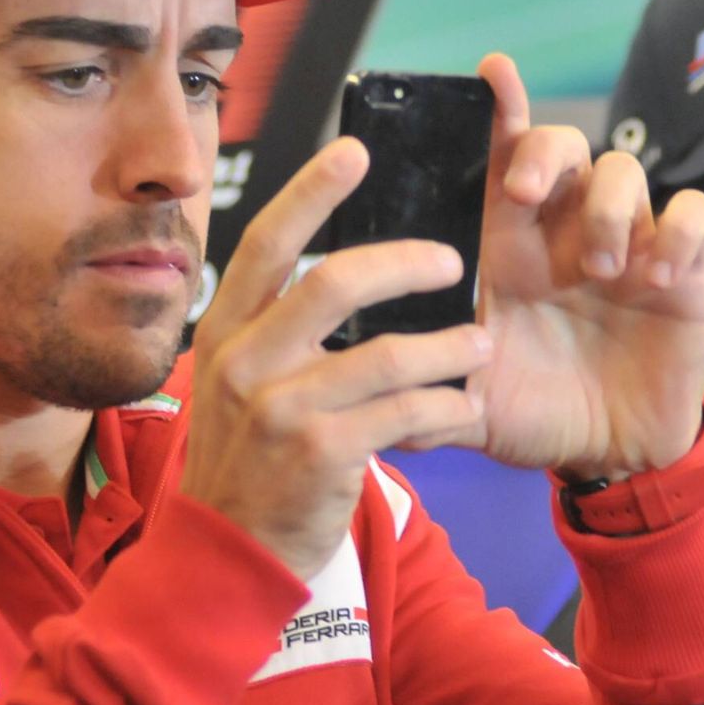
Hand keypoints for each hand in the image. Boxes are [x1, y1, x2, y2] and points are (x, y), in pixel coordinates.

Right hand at [183, 140, 492, 580]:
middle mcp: (244, 363)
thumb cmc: (250, 460)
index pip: (265, 243)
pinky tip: (465, 403)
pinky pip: (406, 411)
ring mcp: (281, 410)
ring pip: (387, 352)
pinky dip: (446, 403)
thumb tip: (354, 270)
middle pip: (334, 281)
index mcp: (223, 332)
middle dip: (406, 262)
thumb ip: (278, 331)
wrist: (230, 555)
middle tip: (453, 259)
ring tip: (480, 342)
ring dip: (448, 344)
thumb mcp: (240, 385)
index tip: (355, 149)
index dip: (310, 191)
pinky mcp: (322, 454)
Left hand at [433, 53, 703, 478]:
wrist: (607, 455)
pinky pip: (692, 216)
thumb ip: (424, 387)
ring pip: (624, 172)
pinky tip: (658, 276)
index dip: (499, 110)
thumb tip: (360, 385)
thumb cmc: (533, 410)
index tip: (490, 71)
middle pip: (561, 146)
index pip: (498, 160)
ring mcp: (627, 245)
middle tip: (524, 192)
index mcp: (507, 246)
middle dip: (543, 152)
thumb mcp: (470, 401)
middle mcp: (565, 232)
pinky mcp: (684, 270)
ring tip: (602, 271)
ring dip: (610, 208)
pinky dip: (678, 233)